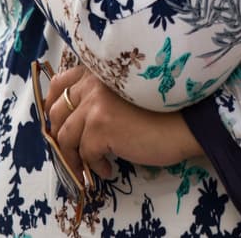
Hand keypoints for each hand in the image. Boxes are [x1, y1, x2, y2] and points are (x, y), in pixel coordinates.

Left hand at [46, 65, 202, 180]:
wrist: (187, 122)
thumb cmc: (164, 110)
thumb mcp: (126, 94)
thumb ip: (101, 96)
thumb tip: (71, 121)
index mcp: (100, 71)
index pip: (61, 82)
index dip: (53, 104)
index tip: (56, 122)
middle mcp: (94, 83)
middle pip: (57, 112)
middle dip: (59, 137)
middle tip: (72, 153)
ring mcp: (95, 104)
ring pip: (65, 137)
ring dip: (74, 157)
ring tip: (90, 167)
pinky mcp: (101, 126)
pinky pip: (85, 153)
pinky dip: (93, 166)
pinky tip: (109, 168)